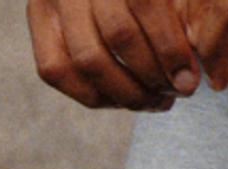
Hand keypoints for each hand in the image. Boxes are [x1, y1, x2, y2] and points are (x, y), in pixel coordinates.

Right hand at [28, 0, 199, 109]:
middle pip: (119, 36)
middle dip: (154, 76)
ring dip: (129, 94)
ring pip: (88, 60)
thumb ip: (182, 17)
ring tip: (156, 100)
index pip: (146, 3)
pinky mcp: (38, 21)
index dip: (171, 48)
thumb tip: (188, 71)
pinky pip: (58, 72)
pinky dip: (96, 96)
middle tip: (177, 92)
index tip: (189, 80)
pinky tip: (123, 100)